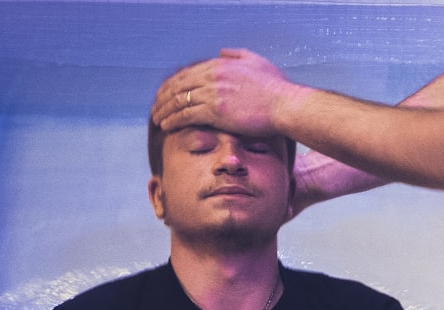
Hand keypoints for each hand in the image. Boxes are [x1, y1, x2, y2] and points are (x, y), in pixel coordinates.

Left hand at [151, 49, 300, 135]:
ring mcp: (213, 94)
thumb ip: (237, 55)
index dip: (174, 84)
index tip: (168, 93)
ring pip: (179, 100)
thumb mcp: (257, 62)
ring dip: (165, 109)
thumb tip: (222, 51)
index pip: (188, 73)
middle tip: (157, 106)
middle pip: (179, 85)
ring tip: (158, 118)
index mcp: (220, 65)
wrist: (286, 106)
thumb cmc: (277, 89)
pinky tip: (166, 125)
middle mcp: (213, 76)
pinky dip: (173, 119)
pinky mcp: (215, 112)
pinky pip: (186, 115)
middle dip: (164, 96)